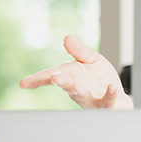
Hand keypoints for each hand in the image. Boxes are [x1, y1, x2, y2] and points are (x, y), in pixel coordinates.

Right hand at [18, 35, 133, 109]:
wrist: (117, 98)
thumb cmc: (100, 79)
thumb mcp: (90, 59)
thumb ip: (79, 50)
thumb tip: (68, 37)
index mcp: (70, 77)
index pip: (51, 76)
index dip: (37, 79)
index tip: (24, 83)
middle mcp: (77, 89)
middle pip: (66, 85)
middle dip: (60, 81)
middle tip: (55, 78)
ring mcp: (91, 98)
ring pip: (83, 96)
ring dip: (79, 91)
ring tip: (76, 87)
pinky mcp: (107, 104)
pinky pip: (107, 101)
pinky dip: (109, 95)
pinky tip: (111, 87)